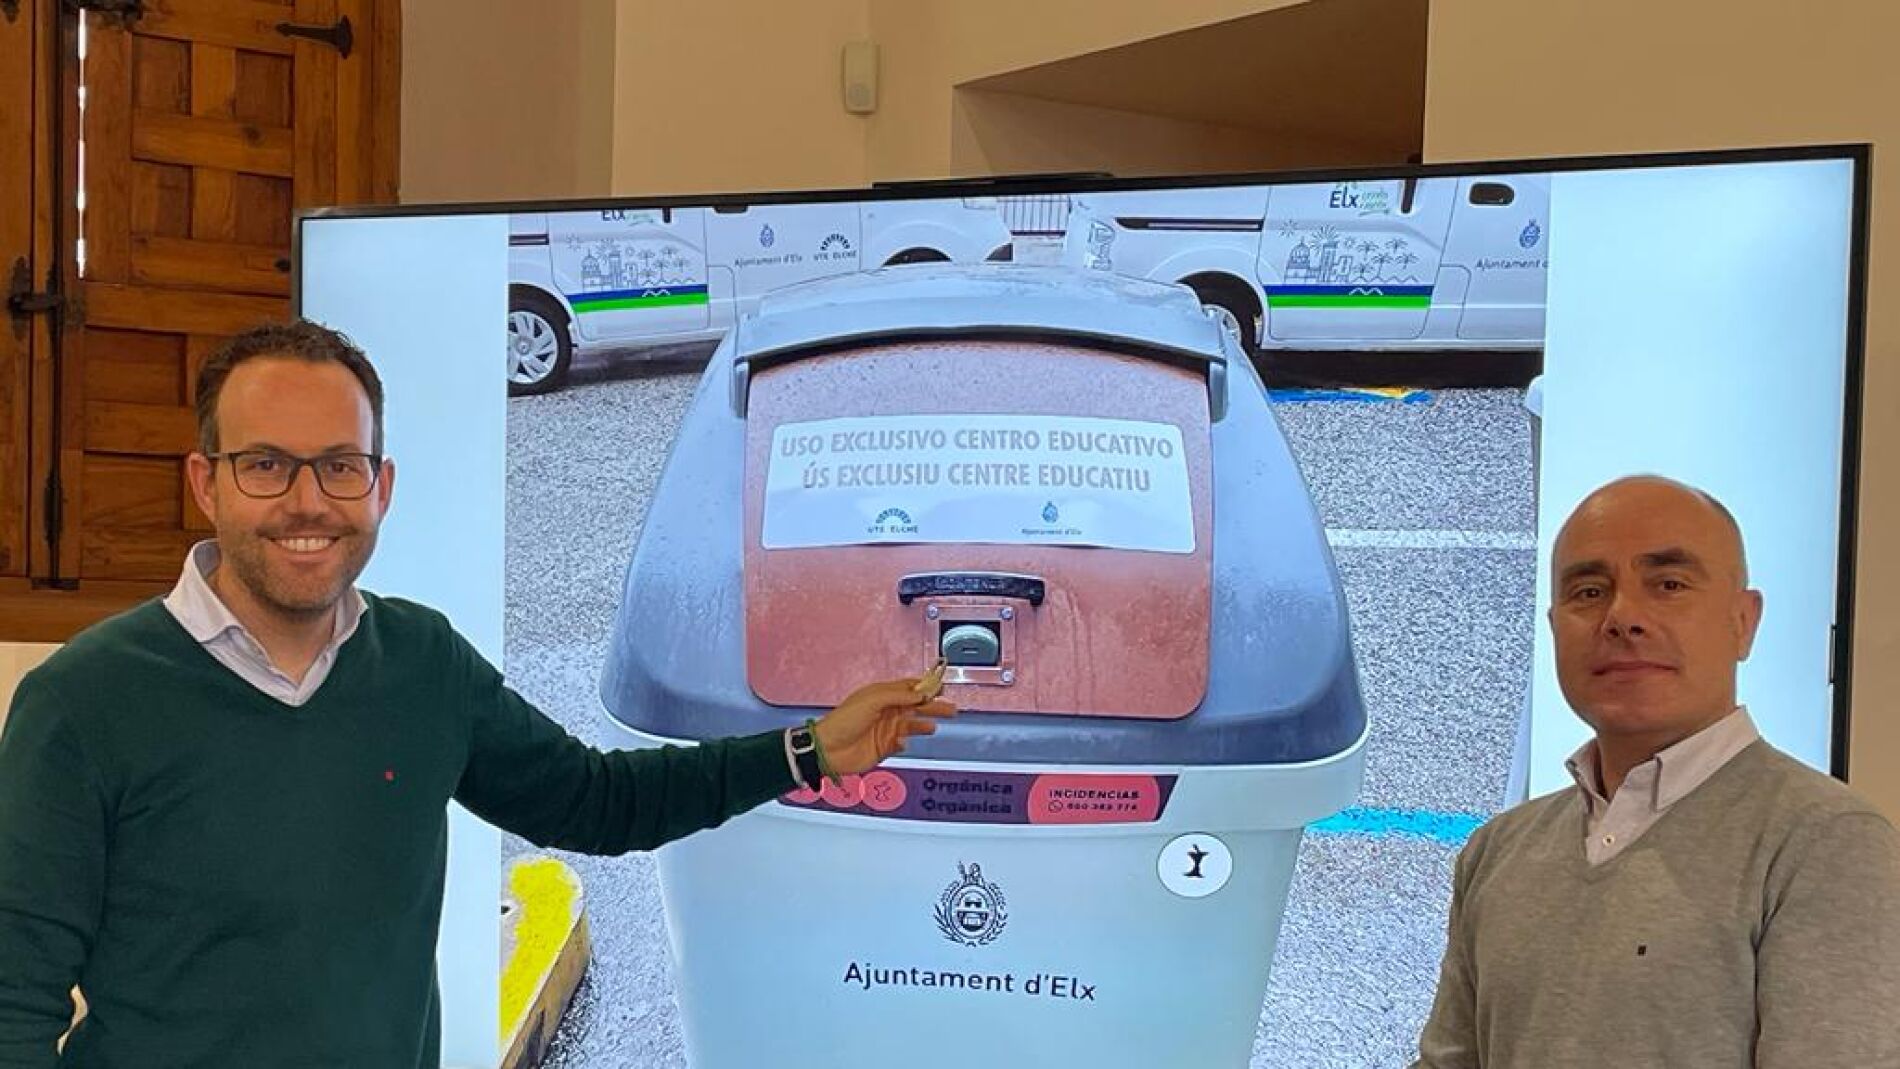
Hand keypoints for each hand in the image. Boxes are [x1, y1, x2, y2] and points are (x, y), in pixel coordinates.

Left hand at [812, 678, 956, 775]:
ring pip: (912, 725)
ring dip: (924, 724)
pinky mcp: (884, 747)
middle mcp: (886, 711)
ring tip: (934, 725)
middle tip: (951, 708)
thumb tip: (920, 693)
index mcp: (882, 696)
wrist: (829, 749)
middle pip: (916, 707)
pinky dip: (905, 743)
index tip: (941, 687)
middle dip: (933, 706)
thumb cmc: (844, 721)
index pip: (909, 688)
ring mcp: (886, 730)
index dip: (925, 687)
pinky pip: (901, 744)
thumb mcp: (873, 700)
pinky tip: (903, 742)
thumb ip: (899, 695)